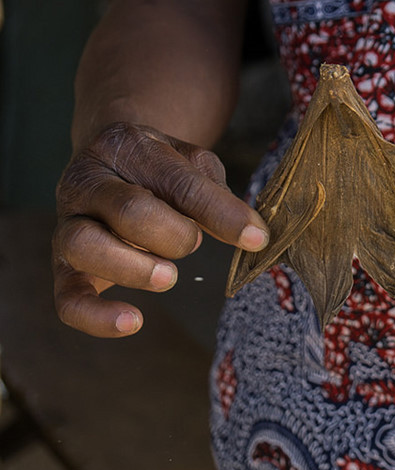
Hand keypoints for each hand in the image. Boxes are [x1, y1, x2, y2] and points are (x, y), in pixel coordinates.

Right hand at [54, 122, 268, 336]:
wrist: (109, 162)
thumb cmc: (159, 169)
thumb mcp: (193, 166)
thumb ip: (217, 197)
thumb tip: (255, 236)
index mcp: (127, 148)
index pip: (177, 181)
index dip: (222, 213)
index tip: (256, 237)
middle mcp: (88, 182)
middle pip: (128, 211)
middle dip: (174, 235)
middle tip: (194, 242)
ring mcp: (69, 224)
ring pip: (84, 246)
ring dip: (136, 268)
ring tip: (168, 276)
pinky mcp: (63, 267)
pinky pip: (67, 298)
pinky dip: (96, 316)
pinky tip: (133, 322)